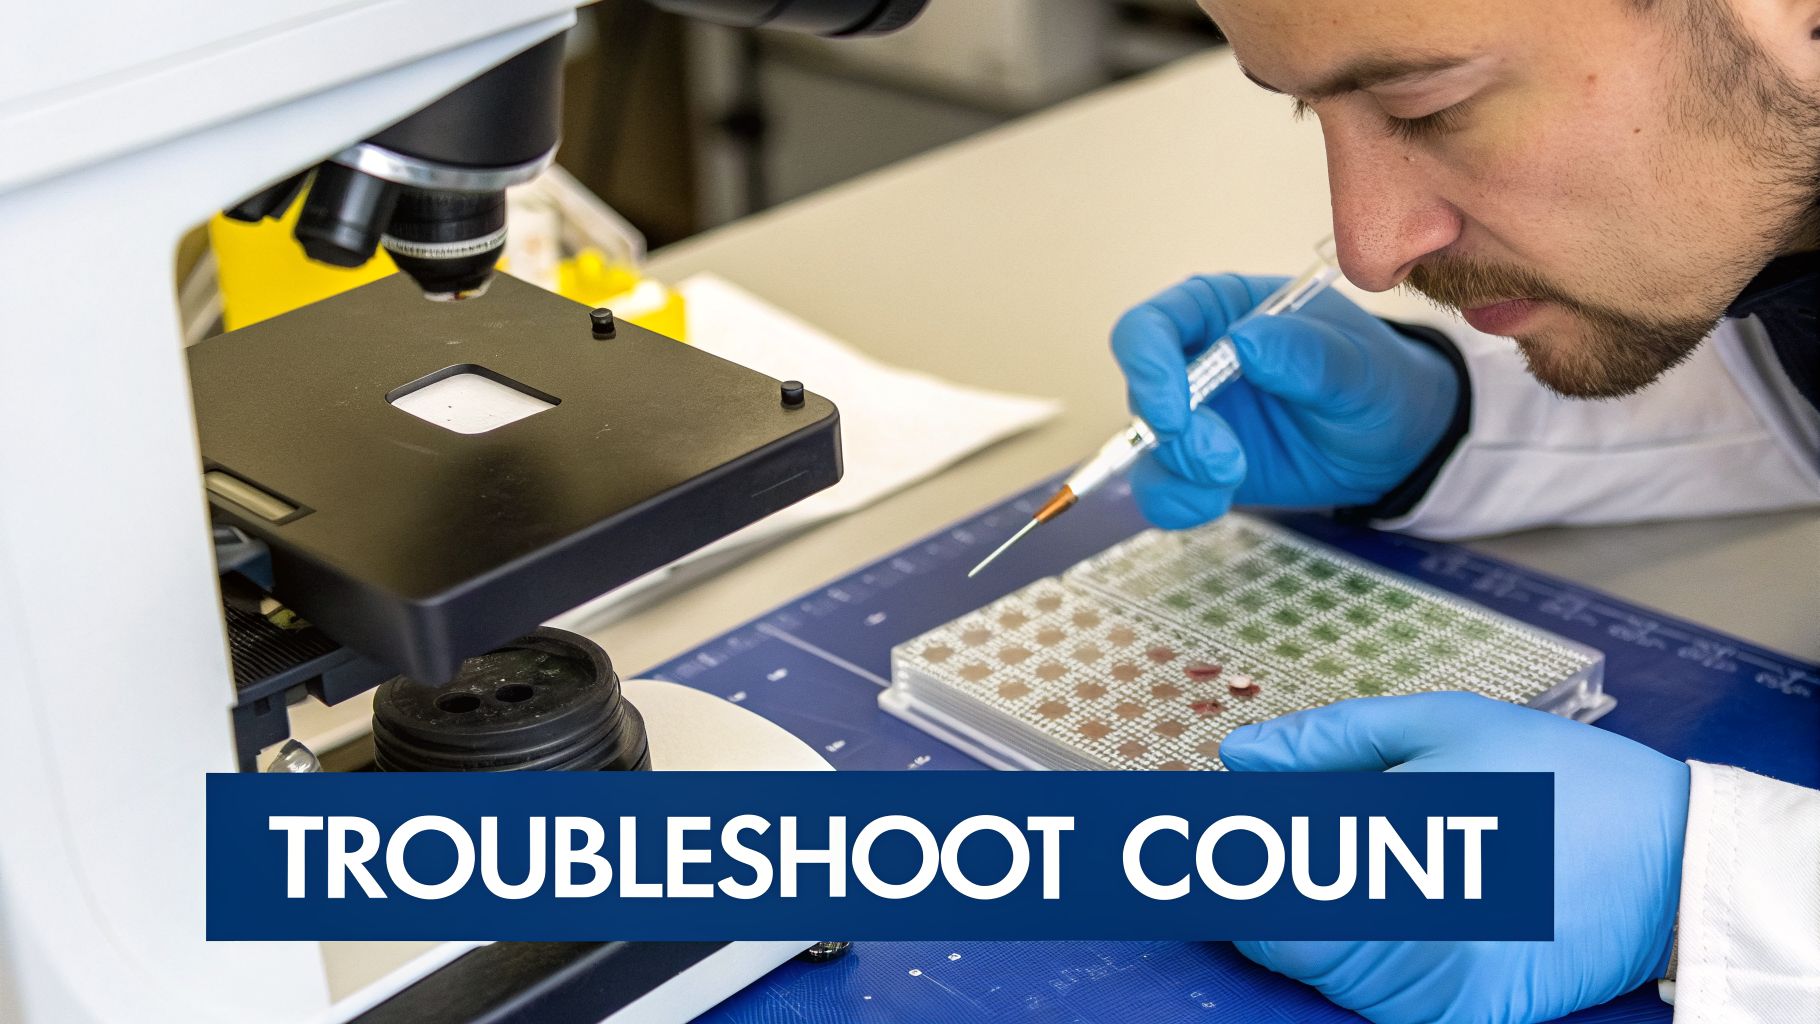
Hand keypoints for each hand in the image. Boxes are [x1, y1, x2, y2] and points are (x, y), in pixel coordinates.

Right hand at [1110, 275, 1459, 527]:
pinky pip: (1160, 487)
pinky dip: (1178, 502)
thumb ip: (1304, 353)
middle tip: (1226, 462)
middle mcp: (1193, 359)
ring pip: (1145, 446)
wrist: (1391, 443)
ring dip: (1179, 471)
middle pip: (1143, 392)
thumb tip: (1243, 342)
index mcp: (1221, 310)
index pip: (1152, 326)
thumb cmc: (1374, 382)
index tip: (1172, 414)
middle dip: (1175, 436)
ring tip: (1233, 479)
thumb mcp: (1356, 365)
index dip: (1146, 364)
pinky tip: (1217, 501)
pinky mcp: (1195, 464)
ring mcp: (1191, 415)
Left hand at [1220, 692, 1688, 1023]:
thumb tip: (1239, 759)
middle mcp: (1406, 933)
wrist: (1676, 860)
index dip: (1199, 855)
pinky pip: (1368, 993)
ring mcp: (1431, 988)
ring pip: (1313, 964)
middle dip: (1240, 884)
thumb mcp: (1446, 725)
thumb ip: (1329, 742)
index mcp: (1392, 848)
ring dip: (1293, 918)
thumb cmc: (1562, 779)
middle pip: (1271, 927)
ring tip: (1320, 861)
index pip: (1252, 870)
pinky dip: (1346, 954)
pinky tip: (1363, 905)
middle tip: (1210, 849)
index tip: (1157, 834)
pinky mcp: (1458, 1017)